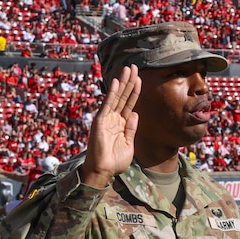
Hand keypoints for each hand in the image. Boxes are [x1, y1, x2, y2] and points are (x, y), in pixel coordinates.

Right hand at [81, 65, 139, 188]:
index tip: (139, 78)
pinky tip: (116, 82)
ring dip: (122, 82)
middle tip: (133, 66)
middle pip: (123, 96)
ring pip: (116, 97)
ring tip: (128, 69)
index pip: (129, 104)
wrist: (103, 171)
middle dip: (129, 81)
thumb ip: (131, 129)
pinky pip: (107, 104)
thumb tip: (135, 114)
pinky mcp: (100, 121)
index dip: (134, 91)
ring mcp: (106, 119)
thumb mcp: (128, 144)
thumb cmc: (115, 162)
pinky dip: (112, 93)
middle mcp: (113, 118)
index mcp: (121, 124)